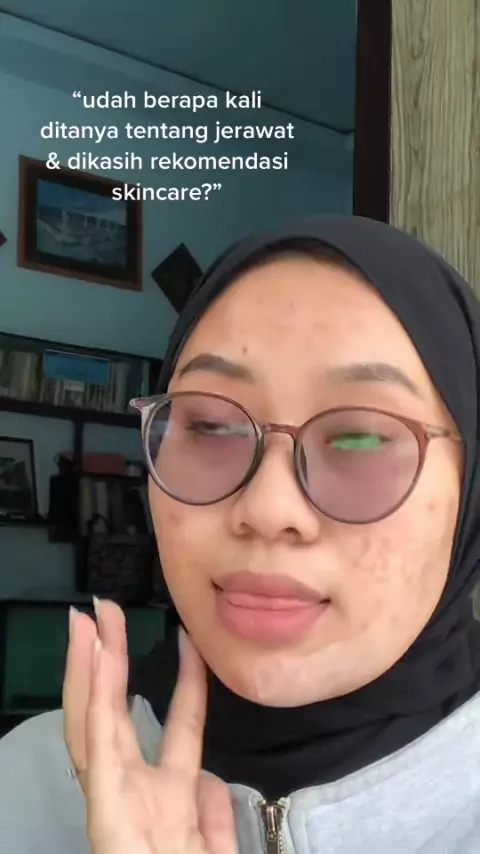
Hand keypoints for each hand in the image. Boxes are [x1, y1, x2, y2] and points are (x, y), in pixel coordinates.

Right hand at [64, 600, 237, 853]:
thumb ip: (216, 820)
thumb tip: (214, 780)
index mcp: (169, 805)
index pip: (174, 729)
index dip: (182, 684)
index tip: (188, 642)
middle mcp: (136, 797)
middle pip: (118, 717)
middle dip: (111, 662)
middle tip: (107, 613)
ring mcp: (115, 803)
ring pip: (96, 723)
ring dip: (92, 667)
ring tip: (90, 620)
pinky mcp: (104, 814)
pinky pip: (98, 748)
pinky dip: (94, 699)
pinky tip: (95, 658)